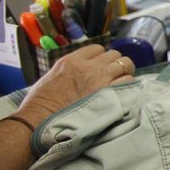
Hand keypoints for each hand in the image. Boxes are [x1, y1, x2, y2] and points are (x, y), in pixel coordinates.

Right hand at [16, 44, 134, 125]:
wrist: (40, 121)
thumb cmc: (41, 103)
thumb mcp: (53, 76)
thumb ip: (72, 69)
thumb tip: (84, 68)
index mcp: (71, 60)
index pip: (97, 48)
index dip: (101, 57)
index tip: (100, 66)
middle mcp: (88, 66)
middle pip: (114, 55)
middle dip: (115, 63)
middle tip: (113, 75)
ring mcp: (100, 79)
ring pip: (125, 64)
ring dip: (124, 72)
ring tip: (120, 82)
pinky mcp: (109, 94)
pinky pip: (129, 81)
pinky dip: (129, 85)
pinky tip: (123, 92)